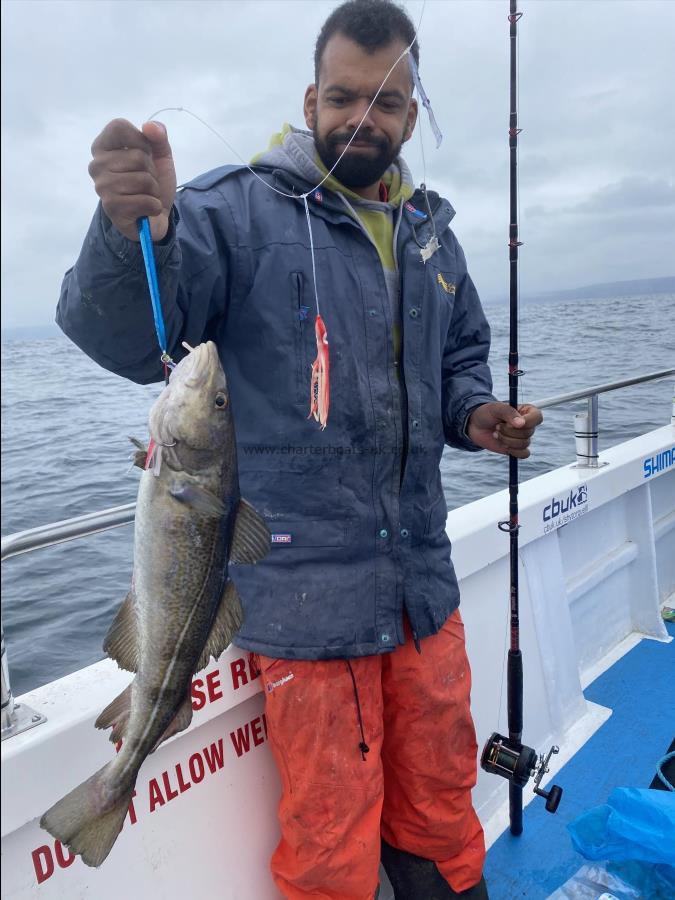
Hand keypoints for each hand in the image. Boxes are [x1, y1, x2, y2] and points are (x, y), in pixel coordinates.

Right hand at [88, 118, 175, 241]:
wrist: (154, 217)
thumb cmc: (151, 182)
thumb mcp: (159, 156)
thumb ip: (158, 137)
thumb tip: (150, 126)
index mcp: (102, 146)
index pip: (119, 127)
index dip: (140, 140)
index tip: (143, 153)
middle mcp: (96, 164)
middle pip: (138, 156)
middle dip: (151, 172)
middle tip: (145, 182)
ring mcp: (102, 187)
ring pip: (144, 180)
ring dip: (153, 190)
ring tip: (145, 195)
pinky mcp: (112, 207)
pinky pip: (146, 201)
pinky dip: (153, 206)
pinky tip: (145, 209)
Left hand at [466, 402, 542, 458]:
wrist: (475, 426)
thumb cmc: (486, 413)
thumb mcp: (495, 408)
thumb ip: (508, 413)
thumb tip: (521, 424)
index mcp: (527, 411)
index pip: (537, 417)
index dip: (526, 422)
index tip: (510, 423)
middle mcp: (527, 424)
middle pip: (528, 432)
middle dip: (509, 431)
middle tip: (497, 426)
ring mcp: (523, 437)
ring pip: (524, 444)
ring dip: (506, 440)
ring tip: (496, 433)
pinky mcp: (517, 448)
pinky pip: (524, 454)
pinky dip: (513, 451)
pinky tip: (502, 444)